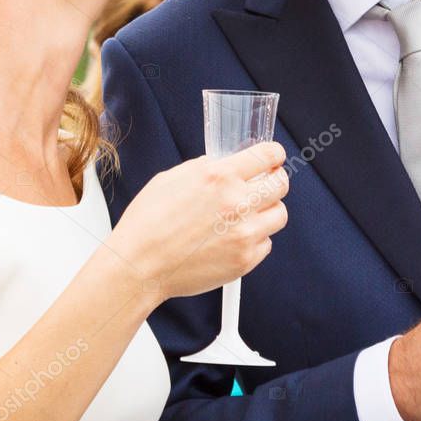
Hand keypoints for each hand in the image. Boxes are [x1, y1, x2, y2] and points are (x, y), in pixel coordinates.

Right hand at [109, 142, 288, 301]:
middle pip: (281, 184)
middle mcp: (236, 203)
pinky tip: (233, 240)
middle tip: (265, 186)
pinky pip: (266, 244)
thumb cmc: (147, 224)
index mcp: (218, 177)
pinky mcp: (245, 260)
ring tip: (247, 217)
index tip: (274, 158)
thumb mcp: (170, 179)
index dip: (274, 154)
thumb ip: (203, 169)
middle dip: (274, 182)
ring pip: (279, 215)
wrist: (139, 266)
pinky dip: (254, 241)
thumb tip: (222, 165)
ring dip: (267, 212)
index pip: (267, 155)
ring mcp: (244, 233)